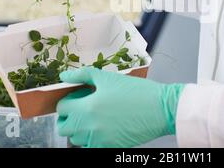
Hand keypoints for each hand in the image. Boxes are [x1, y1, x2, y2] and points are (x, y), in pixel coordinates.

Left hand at [56, 67, 184, 147]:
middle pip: (64, 127)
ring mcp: (99, 140)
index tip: (79, 96)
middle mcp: (89, 127)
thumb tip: (64, 76)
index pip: (61, 108)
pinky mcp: (109, 148)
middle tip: (82, 107)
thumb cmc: (138, 92)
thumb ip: (83, 75)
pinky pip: (90, 147)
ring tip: (96, 116)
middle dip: (69, 116)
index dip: (69, 100)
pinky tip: (105, 126)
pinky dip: (92, 139)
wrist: (161, 109)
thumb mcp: (108, 77)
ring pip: (76, 139)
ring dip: (80, 128)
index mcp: (87, 107)